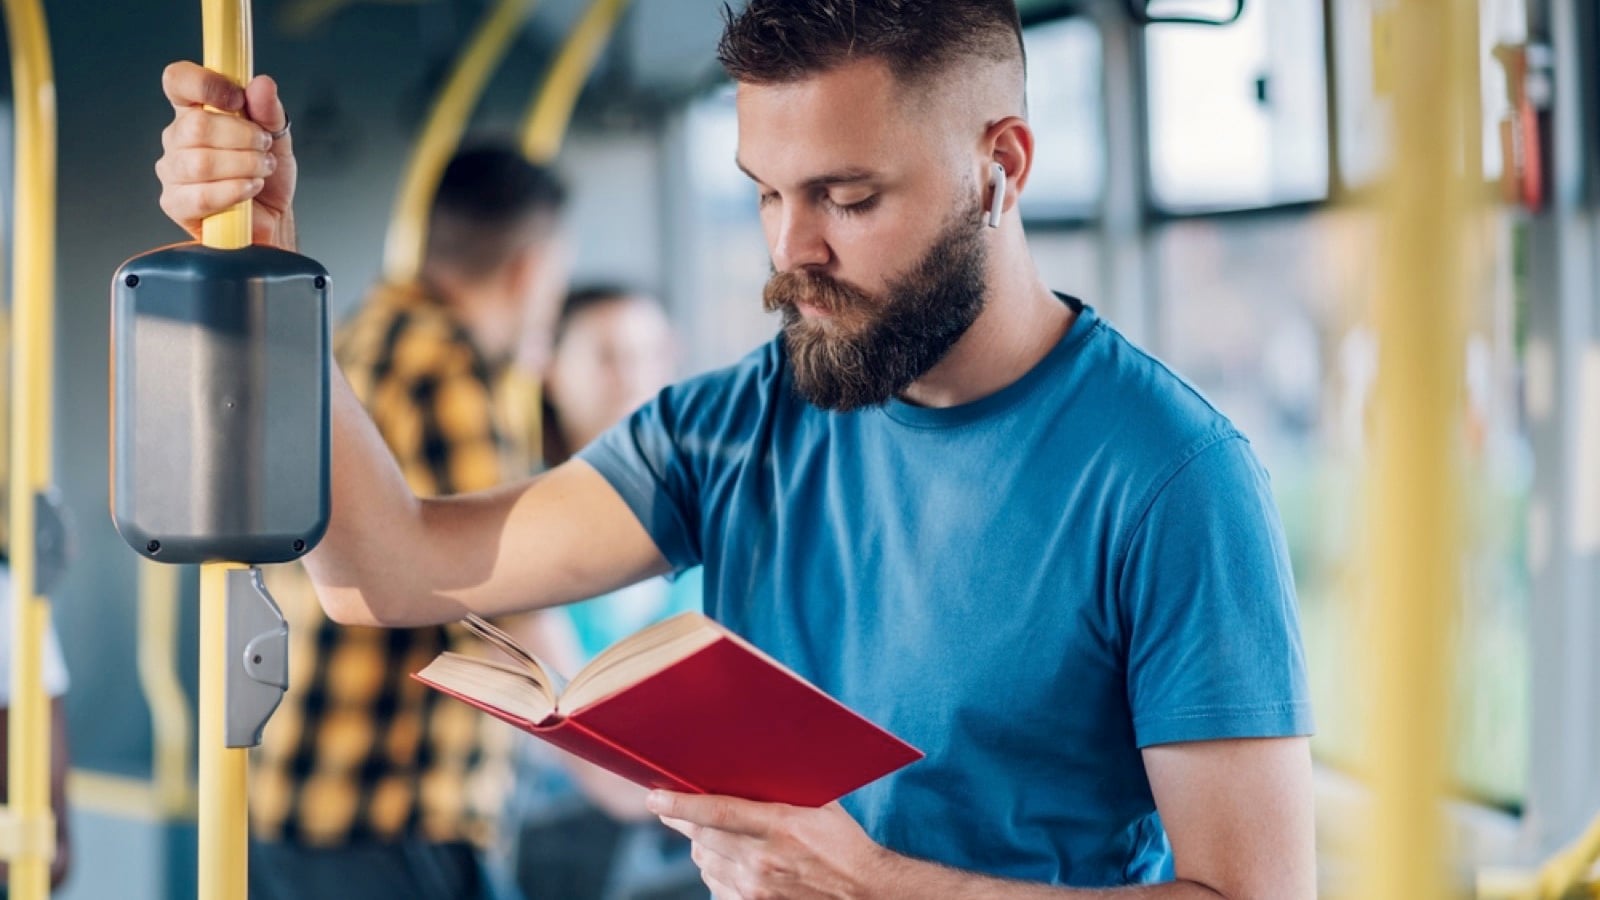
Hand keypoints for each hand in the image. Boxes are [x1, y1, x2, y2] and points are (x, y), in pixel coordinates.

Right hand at [157, 61, 297, 248]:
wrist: (273, 216)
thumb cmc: (268, 174)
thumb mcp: (278, 136)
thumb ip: (269, 111)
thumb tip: (262, 84)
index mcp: (195, 110)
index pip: (178, 81)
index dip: (205, 84)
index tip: (238, 99)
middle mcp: (177, 137)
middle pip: (196, 125)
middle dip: (243, 137)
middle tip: (264, 147)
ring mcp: (172, 171)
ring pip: (200, 162)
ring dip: (244, 165)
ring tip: (262, 169)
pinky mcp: (175, 203)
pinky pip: (202, 195)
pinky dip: (234, 191)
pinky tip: (250, 189)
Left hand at [650, 790, 893, 899]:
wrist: (864, 893)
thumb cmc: (844, 844)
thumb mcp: (820, 806)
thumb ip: (783, 789)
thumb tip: (748, 765)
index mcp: (780, 826)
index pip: (716, 812)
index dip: (679, 803)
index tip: (654, 797)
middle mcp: (763, 860)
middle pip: (702, 836)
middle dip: (682, 819)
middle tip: (669, 807)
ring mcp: (756, 890)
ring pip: (704, 862)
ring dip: (698, 845)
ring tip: (705, 833)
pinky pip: (715, 887)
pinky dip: (714, 871)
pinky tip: (724, 861)